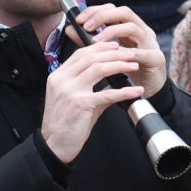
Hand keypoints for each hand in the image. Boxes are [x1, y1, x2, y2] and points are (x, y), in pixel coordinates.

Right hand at [38, 35, 143, 161]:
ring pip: (99, 68)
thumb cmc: (64, 124)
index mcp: (58, 76)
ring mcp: (70, 91)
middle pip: (91, 57)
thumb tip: (112, 80)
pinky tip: (136, 91)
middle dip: (114, 53)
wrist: (54, 144)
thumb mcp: (74, 99)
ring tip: (133, 66)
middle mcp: (62, 80)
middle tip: (130, 54)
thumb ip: (91, 87)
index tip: (115, 46)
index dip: (100, 47)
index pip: (80, 53)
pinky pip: (107, 93)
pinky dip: (125, 91)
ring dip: (119, 65)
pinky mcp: (81, 104)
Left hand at [68, 3, 165, 96]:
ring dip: (112, 32)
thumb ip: (89, 41)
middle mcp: (142, 31)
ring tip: (96, 41)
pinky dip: (125, 54)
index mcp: (130, 27)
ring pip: (132, 27)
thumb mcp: (107, 54)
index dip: (95, 10)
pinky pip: (141, 52)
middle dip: (103, 16)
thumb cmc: (128, 71)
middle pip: (124, 12)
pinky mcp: (156, 58)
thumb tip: (70, 28)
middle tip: (86, 26)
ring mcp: (151, 43)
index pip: (113, 9)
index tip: (79, 19)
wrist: (149, 91)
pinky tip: (113, 57)